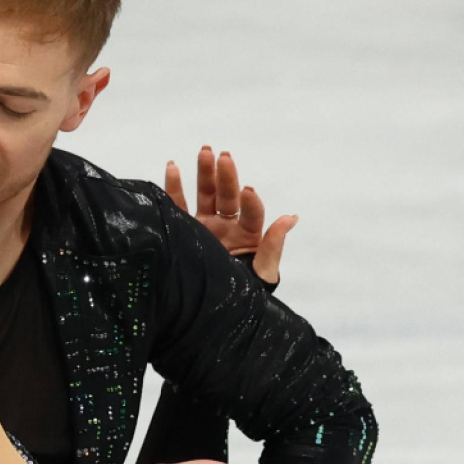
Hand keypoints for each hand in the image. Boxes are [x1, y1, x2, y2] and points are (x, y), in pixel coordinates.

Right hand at [160, 147, 296, 285]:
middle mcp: (227, 226)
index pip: (251, 213)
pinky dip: (174, 186)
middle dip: (226, 175)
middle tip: (224, 156)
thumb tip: (291, 218)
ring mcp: (206, 226)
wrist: (212, 312)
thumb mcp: (263, 272)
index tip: (247, 190)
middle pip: (227, 196)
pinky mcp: (186, 230)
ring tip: (205, 151)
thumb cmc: (244, 295)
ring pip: (205, 194)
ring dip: (205, 172)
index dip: (251, 201)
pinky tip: (173, 166)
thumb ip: (273, 245)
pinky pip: (179, 205)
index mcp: (248, 235)